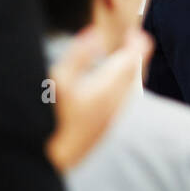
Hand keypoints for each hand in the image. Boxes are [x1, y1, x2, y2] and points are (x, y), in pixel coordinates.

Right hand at [45, 26, 151, 173]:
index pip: (134, 59)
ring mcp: (113, 114)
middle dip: (136, 53)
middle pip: (136, 71)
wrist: (53, 158)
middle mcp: (117, 100)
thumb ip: (78, 54)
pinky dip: (125, 83)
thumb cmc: (52, 117)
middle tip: (131, 38)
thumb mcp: (59, 79)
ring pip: (132, 86)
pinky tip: (112, 82)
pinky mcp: (107, 125)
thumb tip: (94, 32)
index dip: (137, 43)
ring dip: (131, 68)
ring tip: (123, 55)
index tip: (133, 32)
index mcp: (109, 86)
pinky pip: (125, 98)